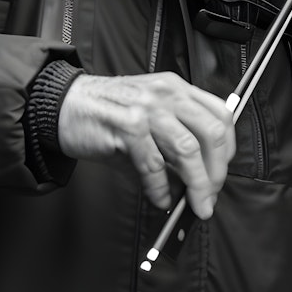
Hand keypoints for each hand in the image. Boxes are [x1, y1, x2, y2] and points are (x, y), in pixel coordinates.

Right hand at [56, 72, 235, 218]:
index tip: (221, 172)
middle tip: (209, 195)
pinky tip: (159, 198)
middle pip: (211, 133)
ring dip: (196, 184)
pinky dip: (160, 188)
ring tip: (193, 203)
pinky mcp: (126, 126)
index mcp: (175, 88)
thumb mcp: (147, 120)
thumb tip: (194, 183)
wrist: (64, 105)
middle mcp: (166, 94)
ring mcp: (146, 108)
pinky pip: (153, 165)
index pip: (220, 114)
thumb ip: (172, 146)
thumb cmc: (105, 113)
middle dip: (216, 172)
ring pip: (187, 149)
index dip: (228, 149)